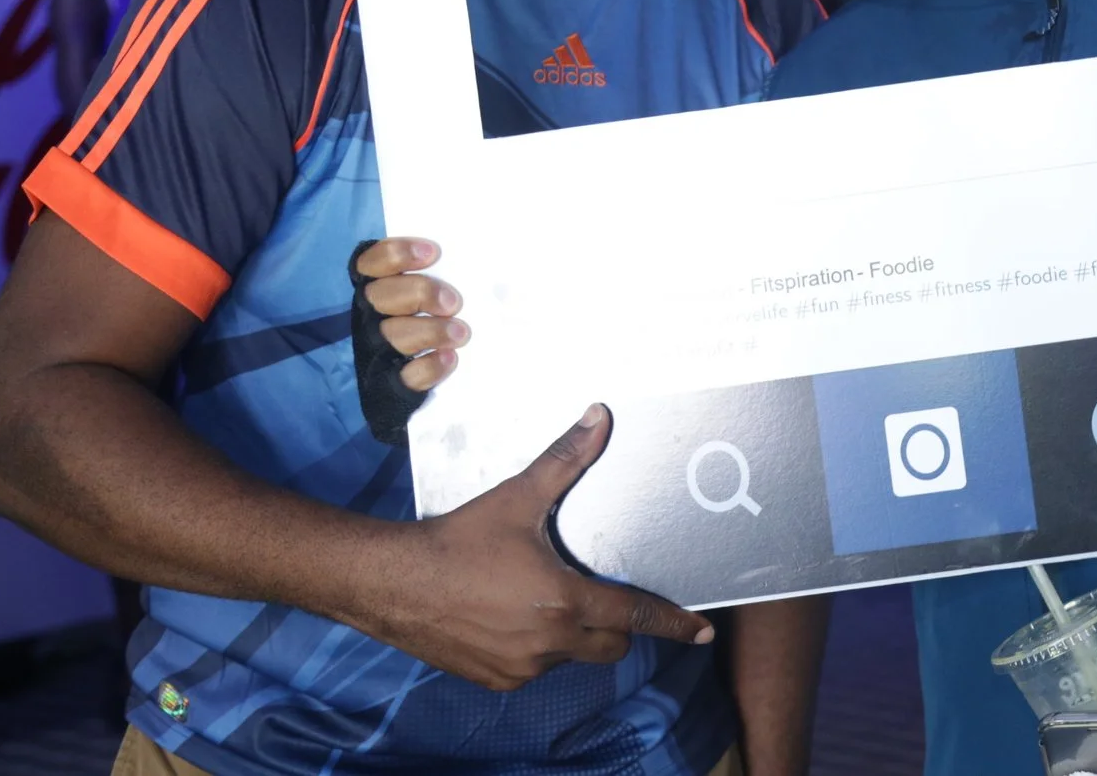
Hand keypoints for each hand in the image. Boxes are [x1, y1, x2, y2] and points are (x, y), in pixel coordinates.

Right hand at [355, 236, 468, 390]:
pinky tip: (449, 358)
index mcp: (370, 288)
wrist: (386, 389)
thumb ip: (427, 278)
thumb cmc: (416, 321)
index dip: (398, 254)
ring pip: (395, 335)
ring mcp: (373, 351)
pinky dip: (430, 367)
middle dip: (422, 293)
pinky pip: (407, 376)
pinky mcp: (387, 386)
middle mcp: (365, 317)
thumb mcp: (413, 294)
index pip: (371, 262)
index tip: (433, 254)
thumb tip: (461, 263)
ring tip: (461, 333)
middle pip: (382, 296)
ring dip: (432, 331)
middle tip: (453, 302)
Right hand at [359, 404, 712, 687]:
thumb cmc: (459, 540)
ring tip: (542, 600)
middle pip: (611, 644)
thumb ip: (564, 460)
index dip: (673, 623)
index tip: (701, 632)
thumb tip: (598, 417)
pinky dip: (536, 649)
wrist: (395, 583)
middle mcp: (551, 642)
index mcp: (565, 600)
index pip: (636, 615)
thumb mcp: (517, 498)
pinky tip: (511, 618)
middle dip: (616, 626)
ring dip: (572, 635)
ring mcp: (523, 667)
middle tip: (600, 598)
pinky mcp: (497, 680)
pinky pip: (535, 669)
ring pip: (572, 656)